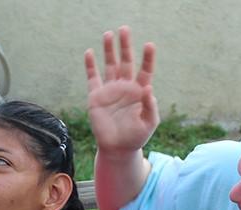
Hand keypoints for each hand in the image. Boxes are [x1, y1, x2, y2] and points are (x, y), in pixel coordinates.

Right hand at [85, 26, 159, 155]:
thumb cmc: (136, 136)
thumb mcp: (149, 123)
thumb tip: (148, 89)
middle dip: (125, 46)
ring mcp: (110, 90)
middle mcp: (125, 87)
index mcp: (140, 91)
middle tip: (124, 29)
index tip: (149, 45)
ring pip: (110, 65)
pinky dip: (90, 66)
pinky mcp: (96, 97)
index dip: (147, 58)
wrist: (117, 148)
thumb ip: (150, 106)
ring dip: (109, 50)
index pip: (145, 70)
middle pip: (126, 61)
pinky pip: (93, 78)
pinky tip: (90, 53)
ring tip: (109, 34)